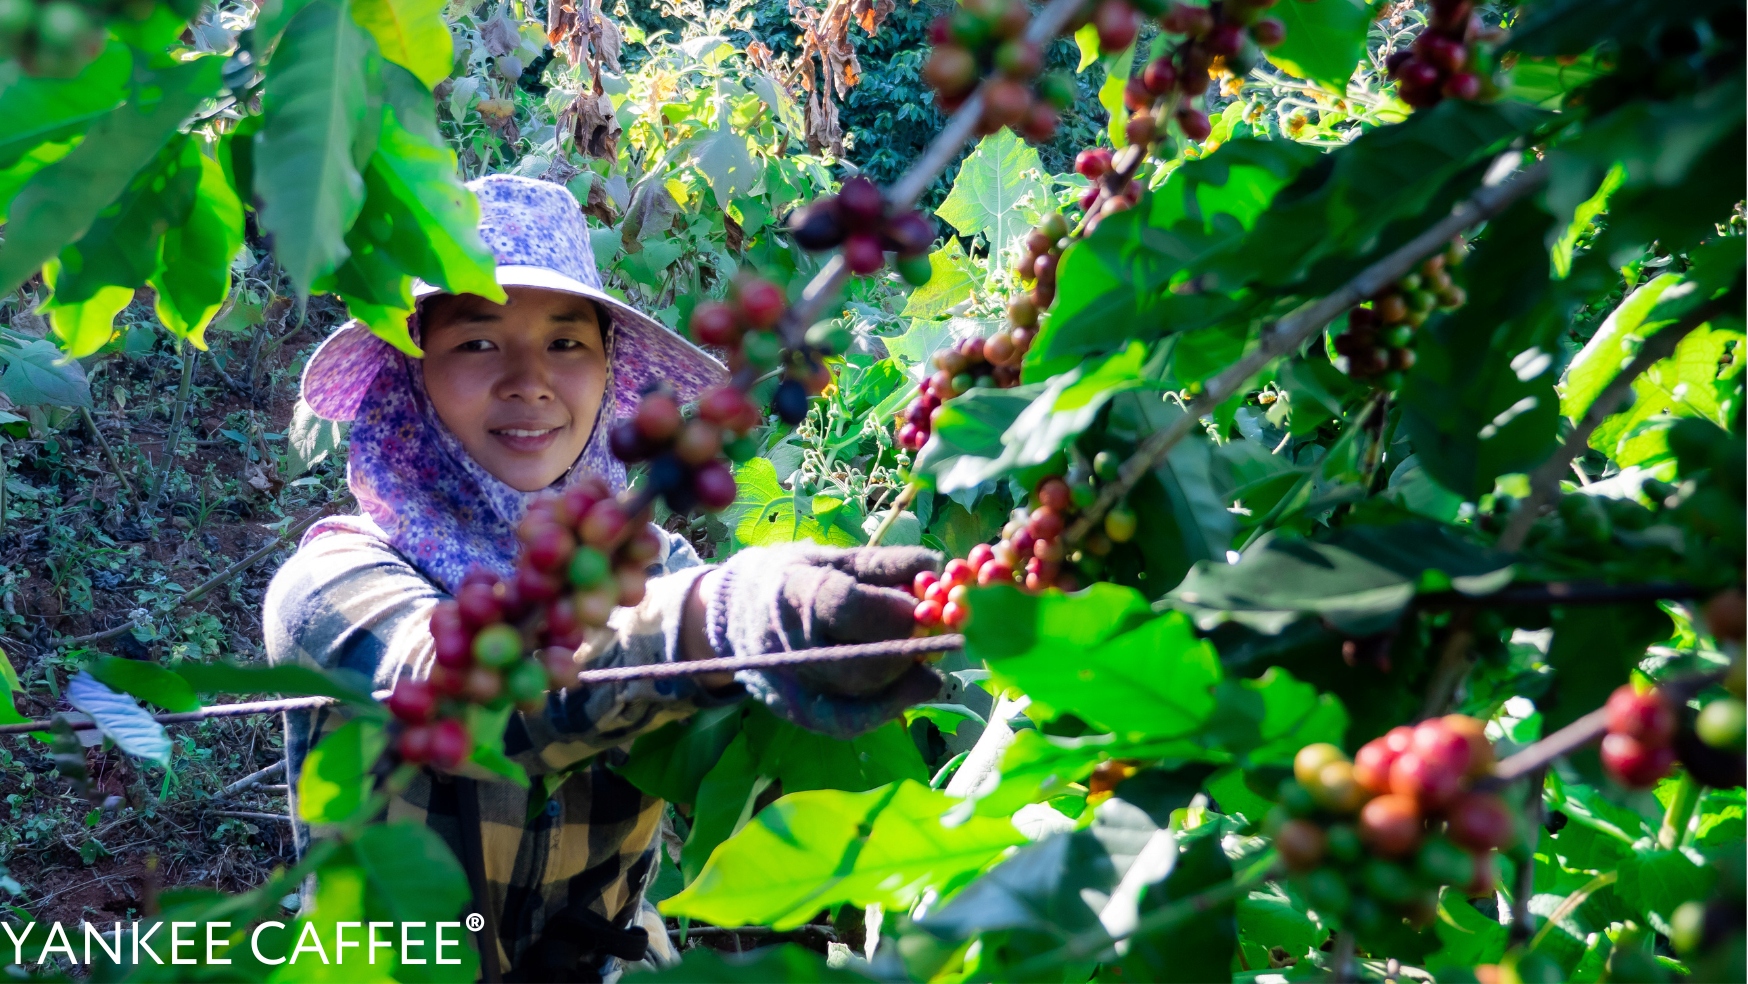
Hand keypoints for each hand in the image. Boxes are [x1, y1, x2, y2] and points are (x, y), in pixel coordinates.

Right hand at [707, 544, 940, 696]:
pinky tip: (917, 686)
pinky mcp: (798, 712)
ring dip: (909, 678)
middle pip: (863, 661)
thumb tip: (937, 563)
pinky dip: (890, 707)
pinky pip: (849, 721)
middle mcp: (790, 644)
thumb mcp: (829, 556)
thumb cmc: (787, 577)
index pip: (851, 608)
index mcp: (793, 592)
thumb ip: (883, 563)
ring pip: (862, 694)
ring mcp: (791, 685)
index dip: (899, 609)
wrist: (729, 615)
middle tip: (938, 631)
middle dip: (911, 648)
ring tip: (930, 656)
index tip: (929, 602)